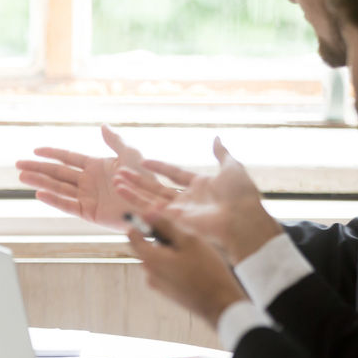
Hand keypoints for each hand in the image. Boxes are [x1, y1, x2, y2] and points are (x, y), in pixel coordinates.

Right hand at [16, 125, 166, 228]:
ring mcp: (87, 197)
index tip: (35, 150)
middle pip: (57, 173)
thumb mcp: (131, 156)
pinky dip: (53, 200)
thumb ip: (116, 141)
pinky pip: (68, 205)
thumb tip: (103, 125)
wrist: (153, 204)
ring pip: (58, 188)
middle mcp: (88, 181)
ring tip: (22, 176)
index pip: (68, 158)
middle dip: (38, 168)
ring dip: (40, 182)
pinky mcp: (89, 212)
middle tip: (18, 164)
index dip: (51, 153)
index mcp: (96, 166)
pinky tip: (39, 193)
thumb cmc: (147, 180)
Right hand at [114, 137, 281, 262]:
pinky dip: (134, 200)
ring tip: (115, 181)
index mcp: (201, 185)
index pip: (175, 174)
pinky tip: (121, 191)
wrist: (242, 218)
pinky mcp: (173, 220)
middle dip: (138, 180)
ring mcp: (179, 211)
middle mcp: (187, 199)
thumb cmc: (241, 194)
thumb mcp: (232, 168)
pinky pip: (150, 209)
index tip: (143, 161)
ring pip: (149, 198)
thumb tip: (217, 137)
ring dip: (132, 190)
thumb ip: (221, 153)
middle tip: (119, 172)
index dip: (160, 167)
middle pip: (157, 187)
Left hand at [125, 212, 249, 327]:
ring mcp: (157, 284)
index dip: (142, 223)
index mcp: (150, 259)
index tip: (159, 219)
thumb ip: (166, 226)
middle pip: (145, 246)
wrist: (220, 304)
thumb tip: (147, 213)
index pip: (132, 235)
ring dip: (170, 251)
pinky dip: (174, 263)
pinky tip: (194, 266)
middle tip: (183, 236)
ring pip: (158, 258)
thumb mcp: (189, 241)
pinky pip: (165, 270)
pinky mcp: (167, 291)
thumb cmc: (207, 271)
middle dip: (160, 237)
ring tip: (193, 252)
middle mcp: (148, 273)